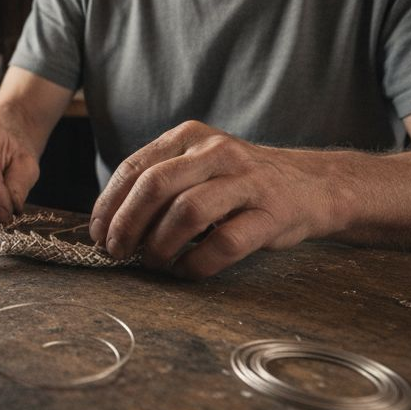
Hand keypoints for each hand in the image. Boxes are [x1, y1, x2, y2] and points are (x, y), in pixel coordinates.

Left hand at [89, 121, 336, 278]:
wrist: (313, 186)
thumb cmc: (241, 183)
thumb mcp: (199, 165)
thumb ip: (160, 183)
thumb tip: (109, 223)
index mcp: (191, 137)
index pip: (135, 167)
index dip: (109, 204)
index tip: (97, 232)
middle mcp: (217, 152)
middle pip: (155, 186)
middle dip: (127, 224)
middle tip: (117, 251)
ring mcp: (247, 181)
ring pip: (188, 212)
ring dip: (160, 245)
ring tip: (152, 262)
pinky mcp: (271, 214)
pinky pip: (225, 243)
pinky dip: (197, 264)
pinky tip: (185, 271)